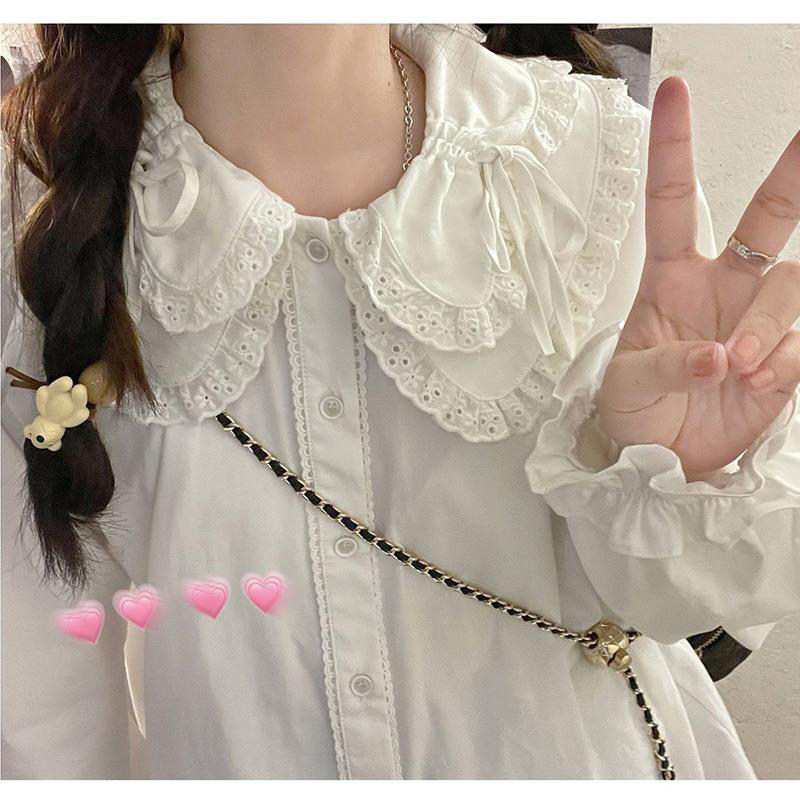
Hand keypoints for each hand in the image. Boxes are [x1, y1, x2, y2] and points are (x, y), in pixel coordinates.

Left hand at [595, 77, 799, 481]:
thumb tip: (718, 356)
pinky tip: (757, 383)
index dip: (674, 149)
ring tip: (738, 368)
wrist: (660, 459)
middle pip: (768, 218)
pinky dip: (786, 362)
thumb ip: (667, 364)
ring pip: (790, 287)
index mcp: (670, 279)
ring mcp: (756, 320)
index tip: (675, 91)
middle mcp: (721, 287)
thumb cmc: (631, 410)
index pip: (671, 202)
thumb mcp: (627, 385)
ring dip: (770, 327)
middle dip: (794, 177)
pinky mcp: (784, 359)